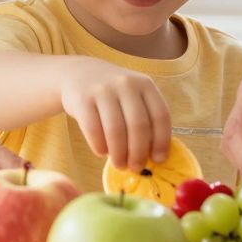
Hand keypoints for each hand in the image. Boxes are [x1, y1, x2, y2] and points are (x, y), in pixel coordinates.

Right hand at [54, 58, 172, 172]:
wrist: (80, 74)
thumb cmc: (114, 95)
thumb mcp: (134, 97)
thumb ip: (145, 119)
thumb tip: (153, 156)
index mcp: (145, 85)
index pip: (160, 115)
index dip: (161, 141)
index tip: (158, 160)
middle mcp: (126, 84)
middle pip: (138, 125)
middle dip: (138, 152)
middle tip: (135, 168)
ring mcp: (103, 90)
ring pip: (116, 130)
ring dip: (119, 154)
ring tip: (119, 164)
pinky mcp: (82, 99)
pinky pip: (93, 130)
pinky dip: (99, 146)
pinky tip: (102, 153)